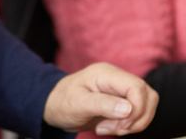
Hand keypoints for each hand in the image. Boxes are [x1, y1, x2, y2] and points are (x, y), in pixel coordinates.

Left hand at [43, 62, 157, 135]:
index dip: (136, 109)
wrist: (55, 107)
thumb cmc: (62, 102)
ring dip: (134, 123)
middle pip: (148, 96)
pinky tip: (112, 127)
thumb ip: (102, 104)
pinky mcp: (123, 101)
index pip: (137, 87)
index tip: (119, 125)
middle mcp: (117, 79)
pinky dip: (131, 125)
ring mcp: (121, 89)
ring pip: (147, 105)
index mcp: (105, 74)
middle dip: (136, 118)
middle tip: (114, 129)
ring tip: (109, 128)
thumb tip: (128, 108)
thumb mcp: (77, 104)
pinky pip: (140, 113)